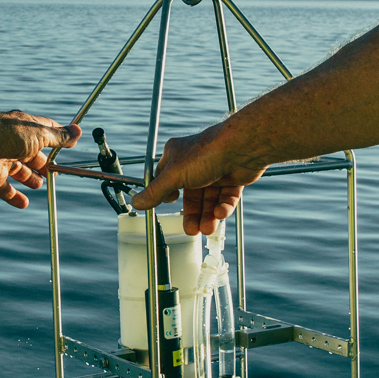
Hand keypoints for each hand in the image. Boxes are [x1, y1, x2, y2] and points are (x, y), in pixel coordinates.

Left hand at [0, 111, 79, 208]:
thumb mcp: (40, 135)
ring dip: (30, 179)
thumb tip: (77, 132)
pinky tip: (24, 204)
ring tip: (40, 185)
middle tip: (54, 174)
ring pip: (19, 172)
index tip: (70, 146)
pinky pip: (5, 190)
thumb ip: (59, 137)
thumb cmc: (8, 134)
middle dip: (44, 165)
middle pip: (33, 157)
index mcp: (27, 132)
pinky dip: (14, 197)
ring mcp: (3, 161)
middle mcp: (15, 145)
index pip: (46, 135)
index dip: (58, 142)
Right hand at [130, 120, 267, 234]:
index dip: (166, 193)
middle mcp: (195, 163)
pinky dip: (223, 207)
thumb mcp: (174, 175)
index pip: (165, 178)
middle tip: (192, 230)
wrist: (242, 147)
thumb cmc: (206, 153)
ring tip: (207, 229)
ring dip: (208, 215)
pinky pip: (225, 198)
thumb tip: (136, 202)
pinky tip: (221, 214)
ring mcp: (215, 170)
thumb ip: (155, 192)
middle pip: (191, 196)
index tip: (168, 205)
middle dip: (192, 214)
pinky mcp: (232, 178)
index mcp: (177, 156)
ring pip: (209, 200)